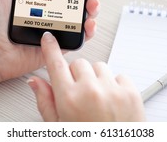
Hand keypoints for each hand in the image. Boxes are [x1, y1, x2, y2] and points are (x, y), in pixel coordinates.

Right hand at [27, 32, 144, 121]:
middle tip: (79, 93)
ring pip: (99, 66)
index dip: (50, 48)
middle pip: (78, 63)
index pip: (55, 63)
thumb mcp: (58, 127)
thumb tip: (35, 82)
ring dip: (96, 78)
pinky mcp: (131, 92)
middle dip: (76, 75)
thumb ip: (45, 102)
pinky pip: (119, 75)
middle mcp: (90, 90)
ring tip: (97, 99)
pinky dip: (115, 85)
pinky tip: (112, 101)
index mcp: (69, 99)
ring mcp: (112, 90)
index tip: (49, 39)